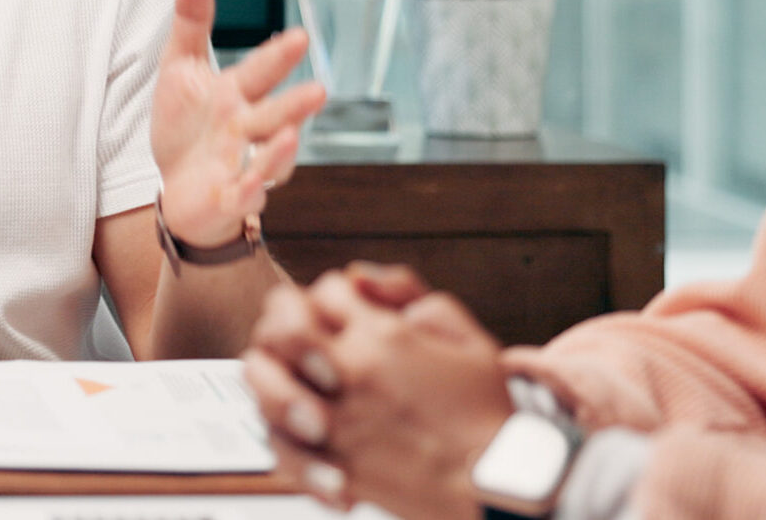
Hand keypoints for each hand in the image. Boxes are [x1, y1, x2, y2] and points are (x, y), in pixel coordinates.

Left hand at [150, 0, 323, 245]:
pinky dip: (249, 193)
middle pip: (275, 115)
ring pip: (269, 160)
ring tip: (291, 136)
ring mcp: (242, 165)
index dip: (278, 57)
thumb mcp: (181, 65)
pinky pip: (243, 198)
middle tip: (319, 91)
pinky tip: (251, 188)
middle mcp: (248, 129)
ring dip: (280, 151)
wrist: (178, 187)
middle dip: (295, 105)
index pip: (260, 71)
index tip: (300, 37)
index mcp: (237, 94)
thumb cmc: (187, 123)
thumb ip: (193, 18)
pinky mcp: (230, 199)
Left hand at [242, 267, 511, 519]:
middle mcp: (351, 370)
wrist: (502, 488)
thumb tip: (361, 277)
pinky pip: (277, 443)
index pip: (328, 288)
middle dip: (283, 326)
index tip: (342, 315)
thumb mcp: (469, 338)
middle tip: (300, 343)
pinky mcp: (333, 462)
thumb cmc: (488, 418)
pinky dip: (280, 438)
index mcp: (383, 335)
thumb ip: (412, 295)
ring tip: (292, 385)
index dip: (333, 297)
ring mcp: (336, 417)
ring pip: (262, 380)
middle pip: (278, 326)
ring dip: (270, 377)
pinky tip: (301, 435)